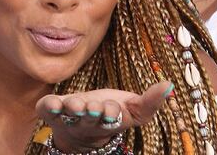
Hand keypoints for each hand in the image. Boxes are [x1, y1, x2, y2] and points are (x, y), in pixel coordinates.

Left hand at [36, 80, 172, 151]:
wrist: (80, 131)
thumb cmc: (110, 114)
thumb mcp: (134, 110)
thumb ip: (151, 101)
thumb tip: (169, 85)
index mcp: (108, 120)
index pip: (111, 118)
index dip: (110, 114)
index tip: (113, 110)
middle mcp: (87, 121)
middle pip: (89, 118)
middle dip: (91, 112)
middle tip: (93, 108)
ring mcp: (68, 116)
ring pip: (68, 115)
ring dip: (71, 109)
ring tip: (74, 105)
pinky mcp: (51, 110)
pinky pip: (46, 110)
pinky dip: (48, 106)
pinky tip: (51, 102)